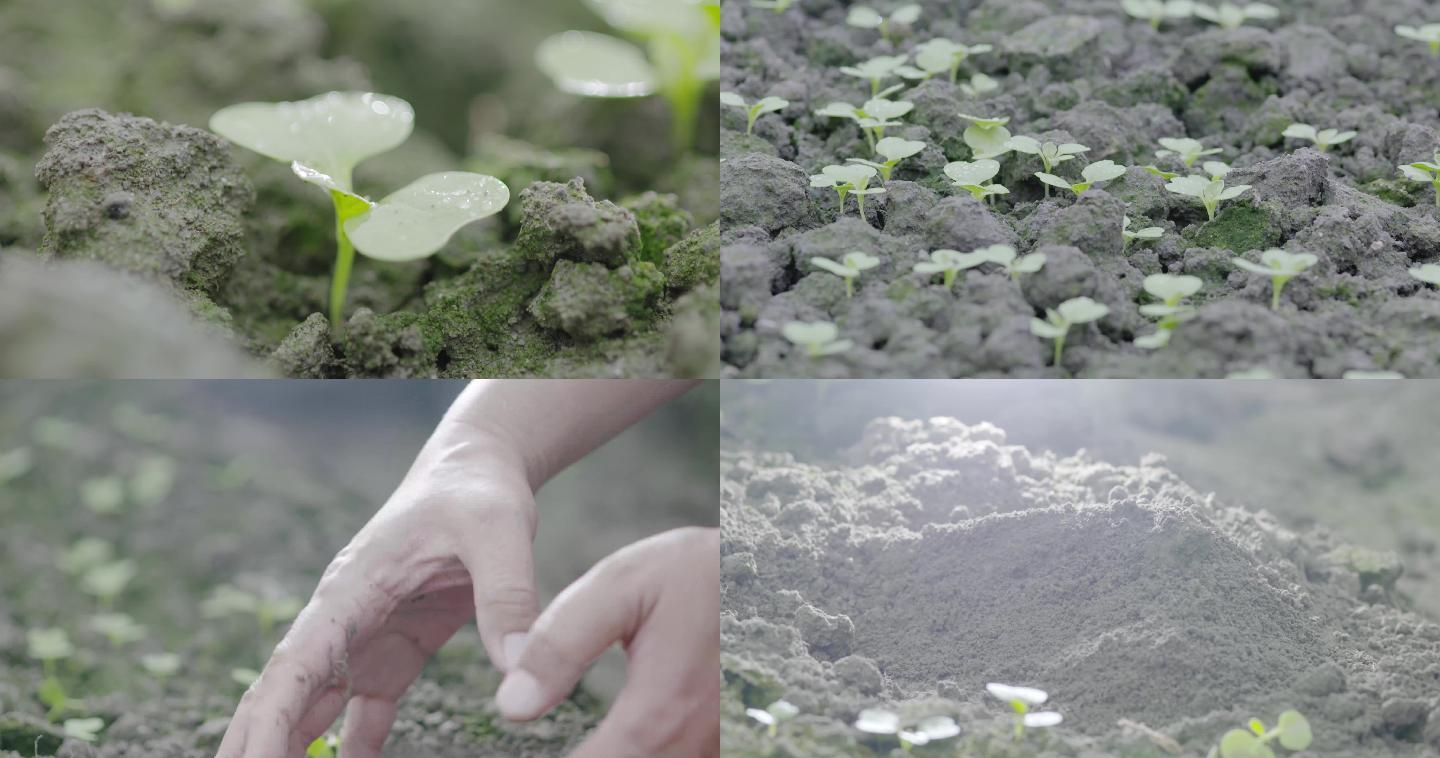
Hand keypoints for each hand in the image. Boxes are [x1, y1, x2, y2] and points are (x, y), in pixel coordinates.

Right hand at [217, 432, 540, 757]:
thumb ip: (508, 598)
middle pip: (287, 693)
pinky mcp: (394, 649)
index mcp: (352, 588)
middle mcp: (345, 617)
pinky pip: (362, 711)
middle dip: (260, 744)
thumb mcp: (500, 532)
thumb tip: (519, 672)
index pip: (295, 664)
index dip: (270, 720)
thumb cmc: (478, 490)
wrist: (479, 469)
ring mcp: (365, 637)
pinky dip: (351, 749)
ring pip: (314, 706)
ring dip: (293, 749)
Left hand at [497, 527, 719, 757]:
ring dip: (614, 753)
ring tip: (590, 735)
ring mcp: (717, 747)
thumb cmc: (700, 571)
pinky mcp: (727, 742)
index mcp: (659, 712)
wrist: (779, 571)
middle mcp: (694, 743)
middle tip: (557, 740)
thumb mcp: (623, 585)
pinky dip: (647, 752)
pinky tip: (619, 739)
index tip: (515, 757)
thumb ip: (560, 644)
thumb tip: (512, 705)